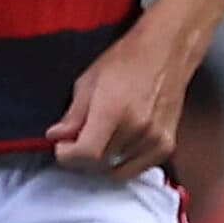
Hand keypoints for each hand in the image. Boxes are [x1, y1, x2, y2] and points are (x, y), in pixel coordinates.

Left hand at [48, 20, 195, 179]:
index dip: (68, 156)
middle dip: (81, 157)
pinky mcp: (168, 146)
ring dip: (101, 161)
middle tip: (74, 142)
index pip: (87, 153)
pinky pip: (138, 169)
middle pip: (100, 163)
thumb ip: (73, 115)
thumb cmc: (124, 61)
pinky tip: (115, 146)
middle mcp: (137, 129)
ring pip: (118, 168)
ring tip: (95, 140)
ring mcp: (155, 140)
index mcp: (113, 110)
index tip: (60, 148)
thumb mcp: (87, 82)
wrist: (164, 54)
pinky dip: (122, 164)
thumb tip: (56, 137)